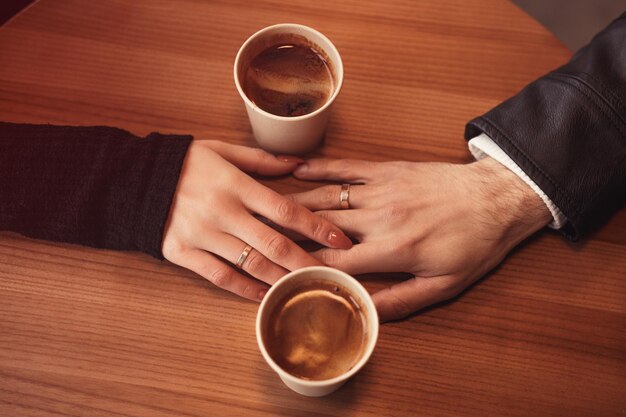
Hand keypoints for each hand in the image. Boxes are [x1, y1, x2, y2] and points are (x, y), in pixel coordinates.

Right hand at [162, 140, 351, 300]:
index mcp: (235, 184)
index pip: (285, 210)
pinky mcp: (182, 252)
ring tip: (306, 287)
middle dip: (307, 262)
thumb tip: (299, 164)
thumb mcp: (222, 151)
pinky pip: (218, 276)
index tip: (341, 241)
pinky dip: (243, 289)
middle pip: (274, 244)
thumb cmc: (185, 162)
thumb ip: (261, 160)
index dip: (317, 227)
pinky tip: (264, 296)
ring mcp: (201, 234)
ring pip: (250, 264)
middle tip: (332, 275)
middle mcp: (221, 211)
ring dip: (281, 279)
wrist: (133, 178)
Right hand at [290, 157, 550, 320]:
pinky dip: (320, 168)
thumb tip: (367, 314)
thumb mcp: (444, 285)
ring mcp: (382, 190)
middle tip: (259, 237)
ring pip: (326, 197)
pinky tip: (297, 171)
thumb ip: (402, 301)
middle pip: (320, 227)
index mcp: (392, 249)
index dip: (302, 267)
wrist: (496, 198)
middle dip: (287, 234)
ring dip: (295, 204)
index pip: (334, 260)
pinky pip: (346, 167)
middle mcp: (379, 218)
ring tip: (267, 209)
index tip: (278, 272)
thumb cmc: (473, 244)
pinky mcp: (387, 170)